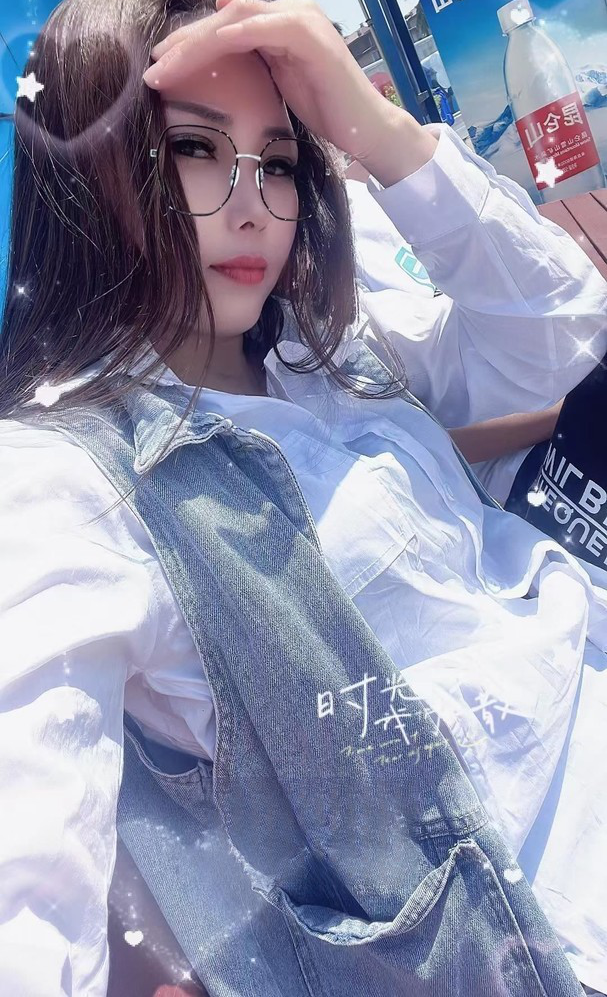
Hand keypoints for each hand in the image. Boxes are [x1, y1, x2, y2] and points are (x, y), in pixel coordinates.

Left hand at [143, 0, 404, 164]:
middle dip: (184, 44)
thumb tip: (217, 63)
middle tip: (153, 68)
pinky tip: (216, 45)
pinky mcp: (313, 38)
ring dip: (200, 42)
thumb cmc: (324, 110)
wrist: (365, 129)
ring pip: (238, 18)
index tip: (157, 67)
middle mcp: (287, 13)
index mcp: (275, 24)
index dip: (188, 44)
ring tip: (169, 64)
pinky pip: (270, 27)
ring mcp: (302, 21)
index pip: (221, 26)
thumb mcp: (278, 83)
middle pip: (223, 18)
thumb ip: (252, 65)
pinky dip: (242, 32)